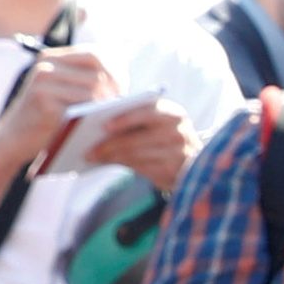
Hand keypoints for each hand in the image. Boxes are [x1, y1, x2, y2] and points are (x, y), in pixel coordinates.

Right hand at [0, 40, 118, 170]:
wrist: (11, 141)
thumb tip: (123, 77)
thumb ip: (83, 81)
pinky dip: (95, 116)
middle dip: (115, 89)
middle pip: (97, 71)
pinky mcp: (43, 102)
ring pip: (93, 89)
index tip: (124, 88)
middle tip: (123, 105)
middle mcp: (45, 66)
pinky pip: (81, 106)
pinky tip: (100, 125)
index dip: (115, 70)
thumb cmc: (44, 119)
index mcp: (51, 59)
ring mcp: (43, 82)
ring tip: (115, 116)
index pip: (94, 54)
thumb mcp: (61, 93)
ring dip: (108, 104)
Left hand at [67, 90, 188, 192]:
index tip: (104, 125)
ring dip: (111, 157)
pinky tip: (107, 163)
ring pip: (136, 155)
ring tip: (92, 157)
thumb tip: (100, 128)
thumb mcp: (157, 124)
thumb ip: (135, 121)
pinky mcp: (174, 171)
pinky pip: (142, 169)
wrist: (195, 163)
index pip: (147, 112)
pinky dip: (122, 165)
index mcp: (172, 112)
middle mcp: (178, 131)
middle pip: (137, 138)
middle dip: (110, 144)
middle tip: (88, 150)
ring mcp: (178, 153)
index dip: (125, 119)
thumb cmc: (165, 138)